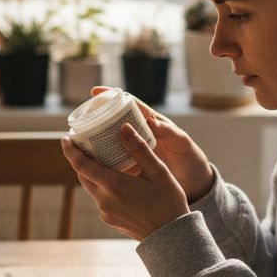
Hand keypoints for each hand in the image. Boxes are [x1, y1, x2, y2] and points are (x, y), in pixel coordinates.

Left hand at [60, 123, 189, 240]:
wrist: (171, 236)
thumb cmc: (168, 202)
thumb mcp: (158, 171)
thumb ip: (139, 149)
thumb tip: (123, 127)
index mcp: (114, 185)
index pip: (81, 165)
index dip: (70, 151)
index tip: (65, 139)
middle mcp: (104, 200)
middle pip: (83, 175)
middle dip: (81, 159)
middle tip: (86, 144)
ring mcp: (106, 212)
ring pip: (92, 187)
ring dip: (93, 173)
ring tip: (103, 160)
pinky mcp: (110, 220)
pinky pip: (101, 199)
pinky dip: (103, 186)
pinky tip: (116, 180)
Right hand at [92, 86, 215, 202]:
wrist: (196, 185)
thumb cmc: (191, 160)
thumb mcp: (182, 144)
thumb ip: (169, 132)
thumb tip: (151, 120)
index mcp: (152, 123)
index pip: (129, 104)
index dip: (112, 96)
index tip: (95, 91)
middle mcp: (141, 134)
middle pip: (115, 122)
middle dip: (98, 119)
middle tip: (80, 120)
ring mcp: (136, 151)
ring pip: (112, 142)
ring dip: (97, 141)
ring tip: (79, 141)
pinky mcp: (134, 167)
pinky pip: (115, 161)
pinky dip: (104, 162)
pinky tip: (91, 164)